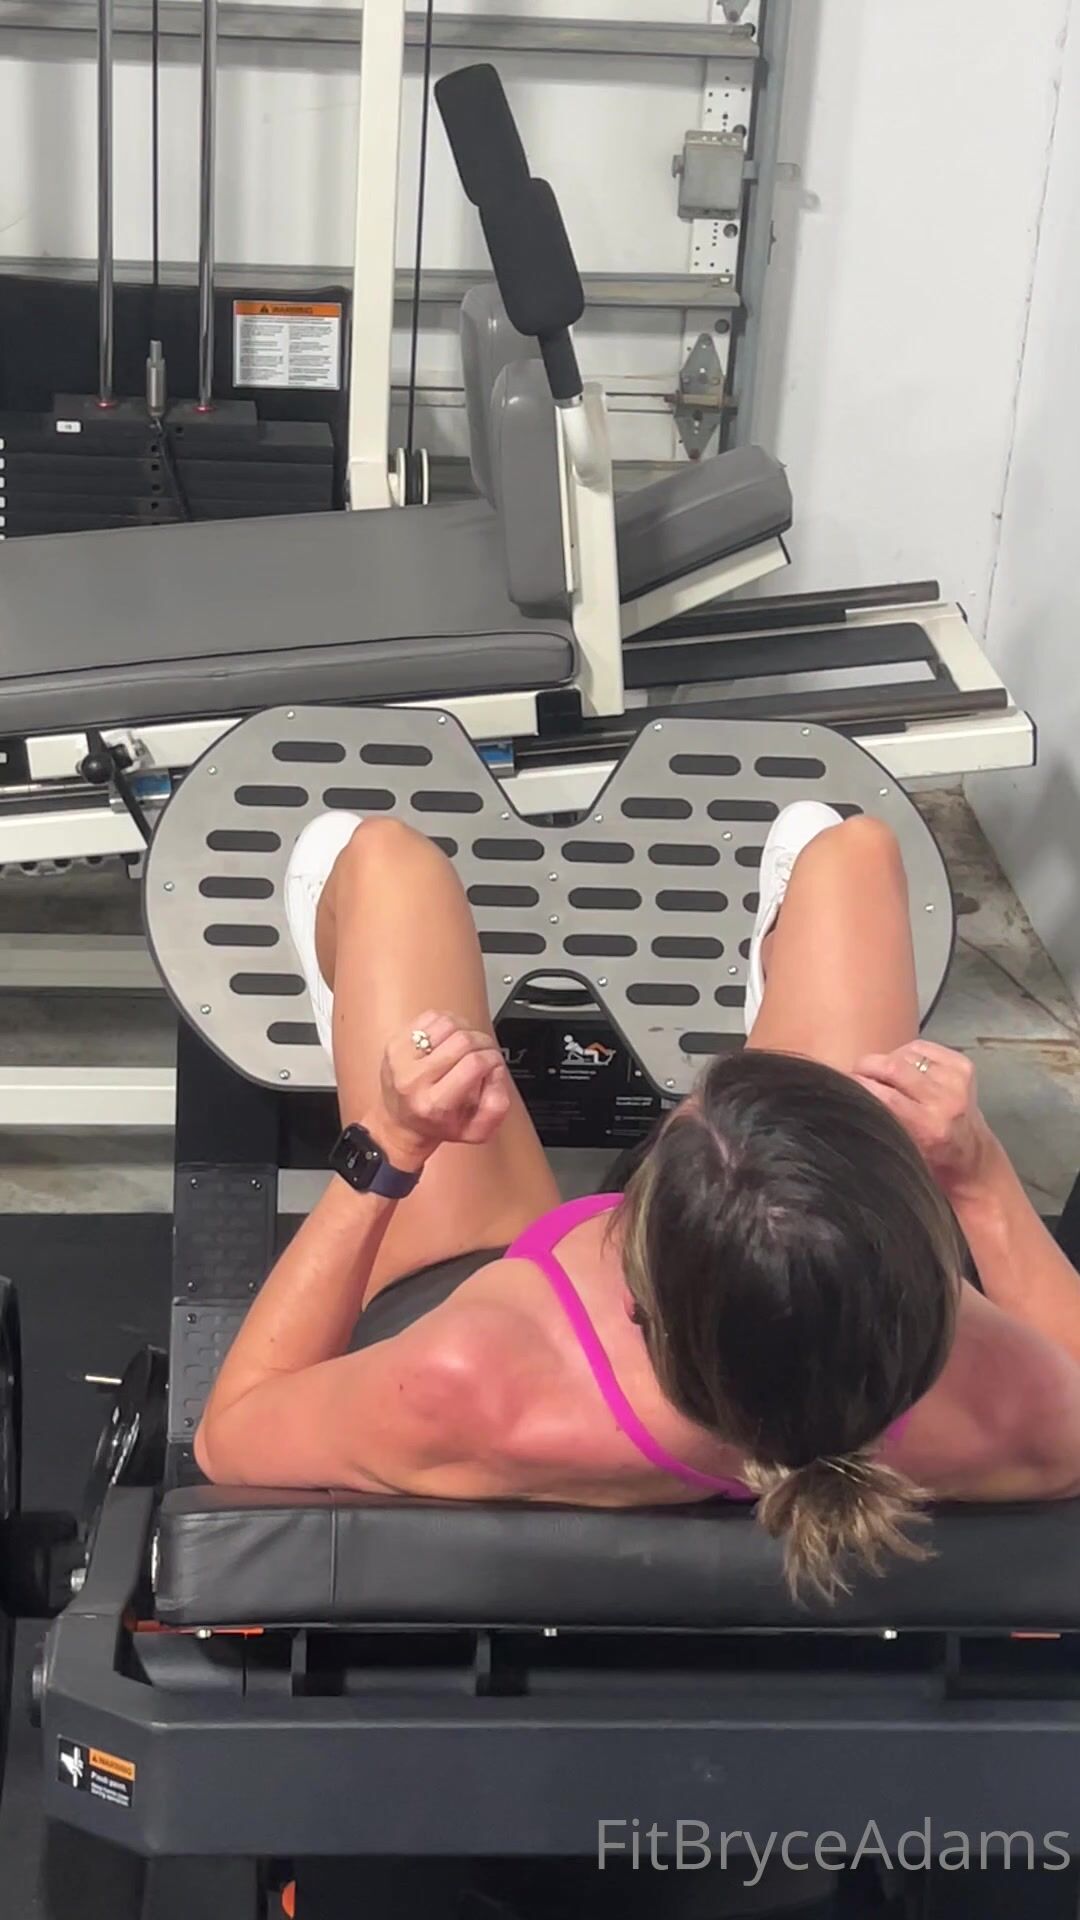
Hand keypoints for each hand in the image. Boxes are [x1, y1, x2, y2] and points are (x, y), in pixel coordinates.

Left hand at [369, 1010, 511, 1168]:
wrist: (400, 1123)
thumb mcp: (475, 1131)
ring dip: (465, 1030)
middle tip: (485, 1053)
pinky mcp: (395, 1041)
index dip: (493, 1059)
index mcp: (433, 1104)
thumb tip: (497, 1072)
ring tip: (466, 1046)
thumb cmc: (437, 1124)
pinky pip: (431, 1017)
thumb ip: (496, 1107)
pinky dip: (447, 1023)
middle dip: (483, 1043)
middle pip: (463, 1040)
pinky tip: (449, 1039)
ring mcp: (400, 1058)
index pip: (474, 1064)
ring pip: (448, 1023)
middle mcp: (413, 1079)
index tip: (494, 1064)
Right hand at [854, 1041, 995, 1197]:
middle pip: (893, 1067)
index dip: (858, 1083)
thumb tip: (849, 1093)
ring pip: (905, 1054)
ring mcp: (958, 1080)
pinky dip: (906, 1054)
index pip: (885, 1096)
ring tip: (884, 1077)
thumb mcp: (902, 1150)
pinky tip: (905, 1069)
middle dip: (866, 1065)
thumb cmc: (931, 1160)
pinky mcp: (963, 1065)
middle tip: (855, 1072)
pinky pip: (921, 1047)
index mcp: (930, 1128)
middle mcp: (947, 1101)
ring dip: (888, 1062)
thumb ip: (881, 1122)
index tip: (842, 1081)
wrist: (973, 1158)